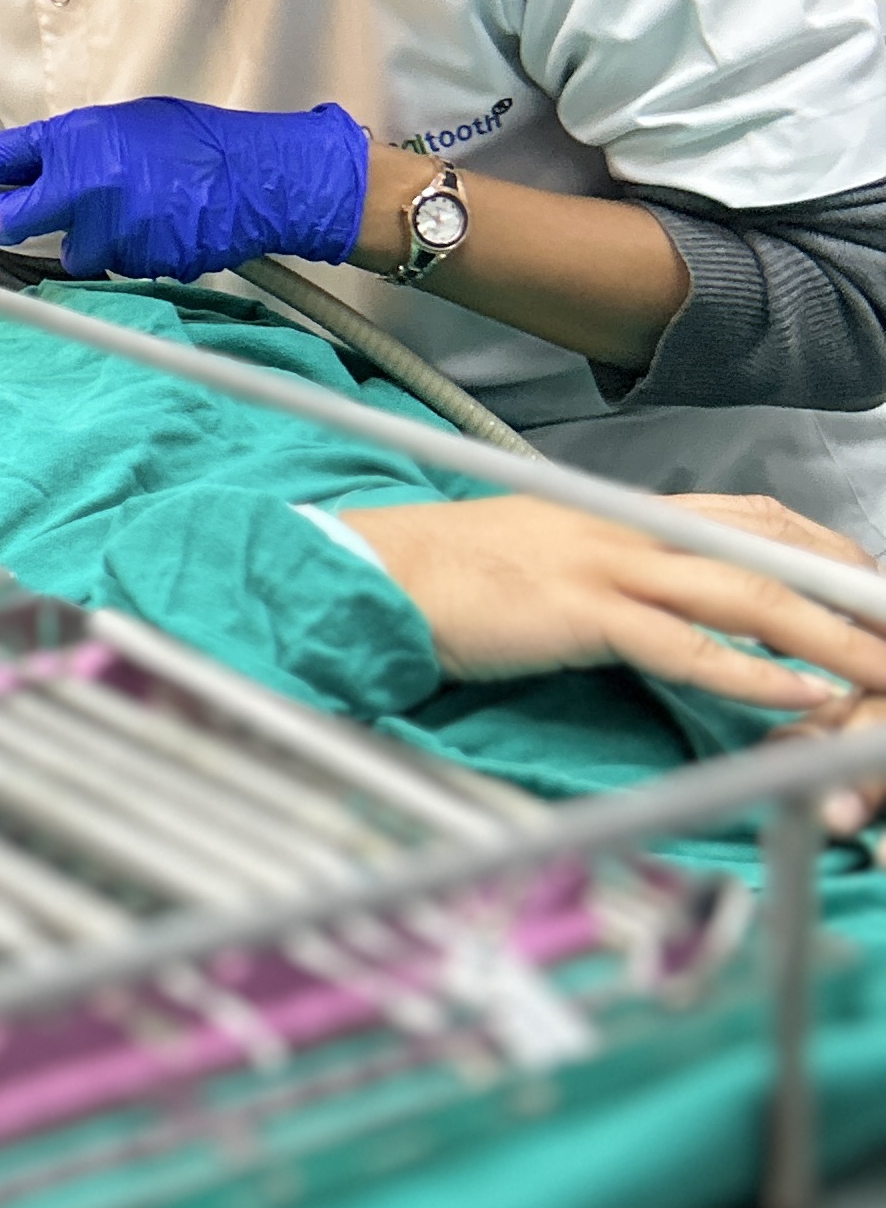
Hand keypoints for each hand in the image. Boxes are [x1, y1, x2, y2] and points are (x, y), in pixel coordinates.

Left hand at [0, 96, 368, 279]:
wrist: (261, 176)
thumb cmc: (191, 142)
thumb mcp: (120, 128)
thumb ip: (64, 156)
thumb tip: (12, 191)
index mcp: (75, 141)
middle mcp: (84, 185)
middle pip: (17, 222)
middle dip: (21, 221)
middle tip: (69, 205)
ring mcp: (110, 228)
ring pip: (71, 250)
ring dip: (96, 237)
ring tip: (145, 208)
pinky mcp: (136, 263)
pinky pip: (114, 266)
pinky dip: (131, 252)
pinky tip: (166, 227)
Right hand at [332, 494, 885, 822]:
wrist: (373, 571)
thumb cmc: (449, 577)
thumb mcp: (545, 554)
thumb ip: (612, 567)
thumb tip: (665, 600)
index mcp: (621, 512)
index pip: (754, 518)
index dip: (826, 552)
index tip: (871, 589)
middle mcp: (625, 527)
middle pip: (771, 551)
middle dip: (852, 594)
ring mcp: (605, 564)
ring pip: (747, 595)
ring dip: (830, 638)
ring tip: (883, 672)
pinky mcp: (578, 610)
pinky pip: (683, 645)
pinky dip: (748, 673)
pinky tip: (793, 695)